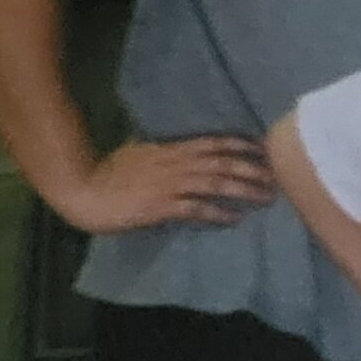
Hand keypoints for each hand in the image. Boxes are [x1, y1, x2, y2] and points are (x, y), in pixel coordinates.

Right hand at [51, 135, 272, 232]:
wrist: (82, 190)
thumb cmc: (107, 173)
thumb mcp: (137, 152)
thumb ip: (160, 150)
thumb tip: (173, 145)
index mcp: (169, 149)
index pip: (213, 142)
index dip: (241, 145)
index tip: (264, 148)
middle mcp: (174, 163)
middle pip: (223, 162)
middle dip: (253, 168)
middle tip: (278, 176)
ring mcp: (169, 184)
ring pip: (216, 183)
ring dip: (244, 190)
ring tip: (267, 197)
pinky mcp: (160, 206)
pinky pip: (196, 208)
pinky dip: (218, 212)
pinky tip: (235, 218)